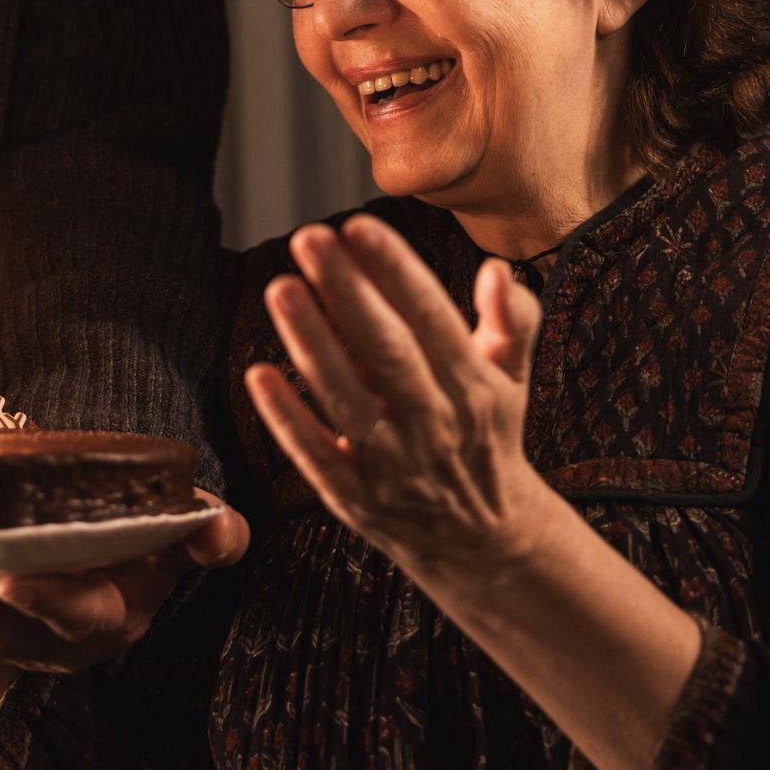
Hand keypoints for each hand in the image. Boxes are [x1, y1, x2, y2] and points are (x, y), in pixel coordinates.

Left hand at [0, 489, 248, 672]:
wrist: (114, 549)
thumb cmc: (148, 535)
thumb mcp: (183, 534)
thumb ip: (207, 534)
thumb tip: (223, 529)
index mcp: (108, 614)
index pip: (76, 611)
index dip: (43, 597)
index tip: (4, 575)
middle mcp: (53, 638)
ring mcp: (7, 638)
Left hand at [245, 215, 545, 587]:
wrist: (486, 544)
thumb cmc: (487, 436)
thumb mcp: (511, 378)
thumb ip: (513, 320)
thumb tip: (498, 270)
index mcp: (474, 387)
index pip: (433, 320)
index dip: (396, 272)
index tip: (359, 225)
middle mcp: (436, 425)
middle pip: (388, 353)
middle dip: (348, 292)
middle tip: (309, 237)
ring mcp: (395, 468)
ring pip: (348, 402)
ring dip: (312, 344)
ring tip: (280, 288)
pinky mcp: (357, 501)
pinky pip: (318, 458)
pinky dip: (288, 419)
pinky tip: (257, 375)